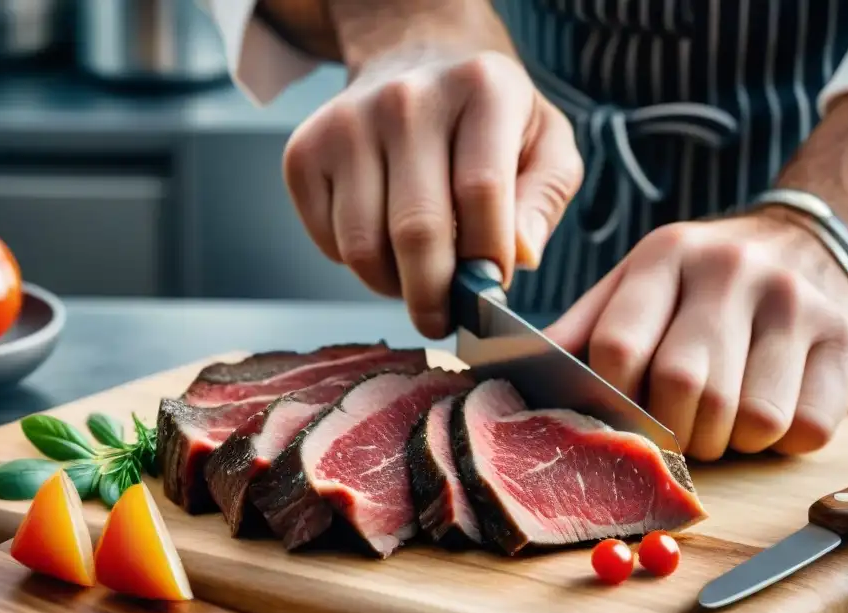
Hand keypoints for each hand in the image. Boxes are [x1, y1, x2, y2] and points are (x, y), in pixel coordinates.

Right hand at [282, 20, 582, 338]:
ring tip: (417, 278)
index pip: (480, 195)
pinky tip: (384, 243)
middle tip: (444, 319)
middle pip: (416, 229)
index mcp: (481, 89)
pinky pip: (330, 243)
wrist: (415, 59)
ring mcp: (347, 124)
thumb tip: (517, 257)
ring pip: (364, 248)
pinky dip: (358, 264)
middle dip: (435, 296)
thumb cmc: (487, 117)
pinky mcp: (304, 153)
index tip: (491, 290)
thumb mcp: (544, 143)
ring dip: (393, 286)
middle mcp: (407, 99)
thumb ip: (543, 201)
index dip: (487, 261)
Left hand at [545, 210, 847, 459]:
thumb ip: (582, 329)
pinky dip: (779, 440)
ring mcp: (794, 302)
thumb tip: (509, 378)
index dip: (610, 400)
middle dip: (672, 430)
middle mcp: (731, 270)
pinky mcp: (845, 339)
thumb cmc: (706, 282)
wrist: (817, 240)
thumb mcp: (640, 282)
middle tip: (675, 426)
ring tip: (721, 414)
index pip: (616, 348)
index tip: (617, 414)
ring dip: (726, 440)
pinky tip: (769, 405)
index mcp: (665, 255)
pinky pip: (801, 428)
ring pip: (747, 420)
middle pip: (683, 390)